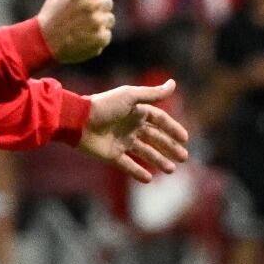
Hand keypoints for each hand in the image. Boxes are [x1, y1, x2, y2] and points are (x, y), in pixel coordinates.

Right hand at [36, 0, 114, 62]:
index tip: (87, 2)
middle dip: (98, 9)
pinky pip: (106, 35)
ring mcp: (97, 21)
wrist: (44, 42)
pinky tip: (83, 38)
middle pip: (107, 3)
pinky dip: (97, 38)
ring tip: (82, 29)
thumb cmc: (51, 14)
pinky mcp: (100, 37)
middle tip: (82, 17)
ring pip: (109, 19)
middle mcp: (92, 3)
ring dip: (99, 23)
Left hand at [76, 79, 190, 182]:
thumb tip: (173, 84)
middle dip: (170, 148)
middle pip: (155, 138)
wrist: (78, 121)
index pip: (160, 121)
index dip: (173, 129)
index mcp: (137, 112)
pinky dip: (138, 172)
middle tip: (184, 157)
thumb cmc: (105, 105)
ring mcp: (122, 142)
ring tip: (171, 170)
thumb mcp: (131, 96)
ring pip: (145, 153)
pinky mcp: (112, 155)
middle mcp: (131, 127)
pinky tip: (149, 179)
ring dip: (159, 161)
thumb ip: (153, 94)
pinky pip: (128, 165)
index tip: (185, 139)